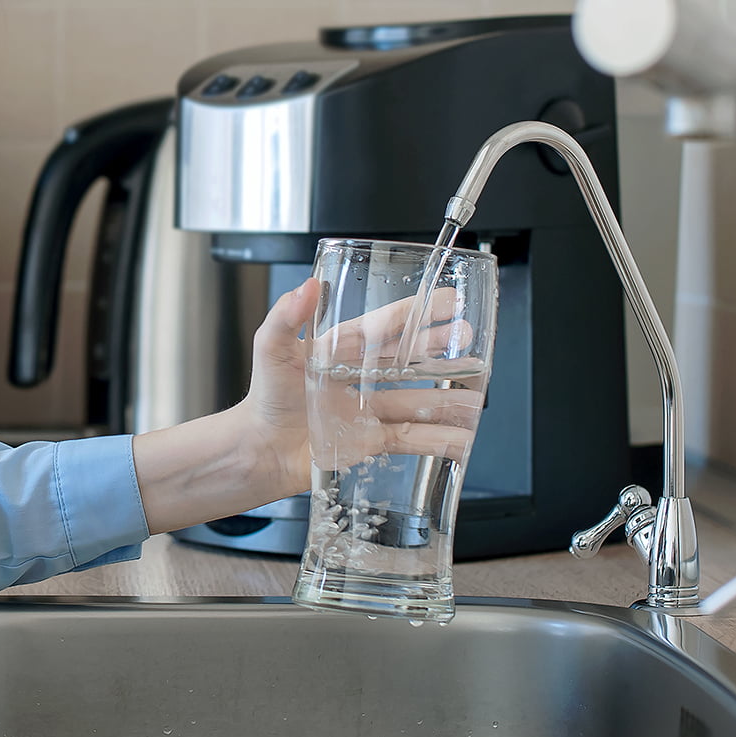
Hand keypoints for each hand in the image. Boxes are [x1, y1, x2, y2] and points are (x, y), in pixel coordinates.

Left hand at [237, 280, 482, 491]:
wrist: (259, 450)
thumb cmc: (263, 399)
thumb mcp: (271, 351)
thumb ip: (286, 317)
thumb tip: (307, 286)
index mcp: (339, 350)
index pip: (384, 327)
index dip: (415, 313)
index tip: (445, 300)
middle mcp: (358, 377)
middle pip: (407, 359)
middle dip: (439, 348)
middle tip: (469, 338)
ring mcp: (366, 409)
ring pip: (416, 399)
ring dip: (447, 397)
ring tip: (476, 394)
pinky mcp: (369, 441)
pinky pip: (410, 438)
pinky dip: (437, 439)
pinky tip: (460, 438)